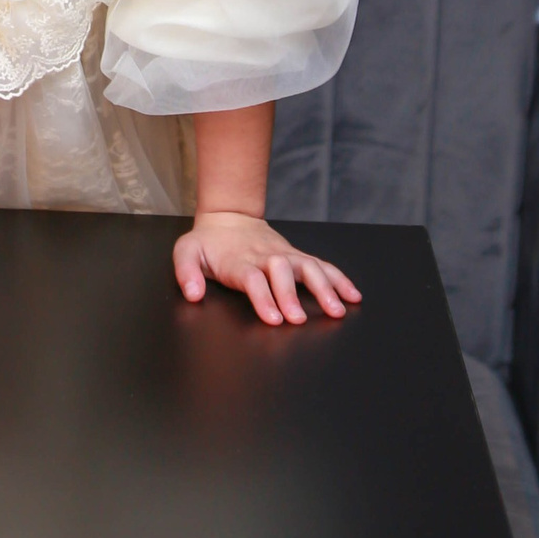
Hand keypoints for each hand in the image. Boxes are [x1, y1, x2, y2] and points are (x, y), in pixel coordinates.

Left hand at [173, 212, 360, 323]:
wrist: (229, 218)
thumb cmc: (208, 242)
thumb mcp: (186, 252)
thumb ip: (186, 273)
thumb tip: (193, 294)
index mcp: (239, 260)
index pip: (252, 278)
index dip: (263, 297)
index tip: (273, 318)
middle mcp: (266, 257)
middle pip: (282, 272)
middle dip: (291, 295)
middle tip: (298, 319)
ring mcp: (285, 255)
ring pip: (308, 267)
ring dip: (324, 288)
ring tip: (337, 310)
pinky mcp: (297, 256)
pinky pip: (322, 266)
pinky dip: (339, 279)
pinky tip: (353, 296)